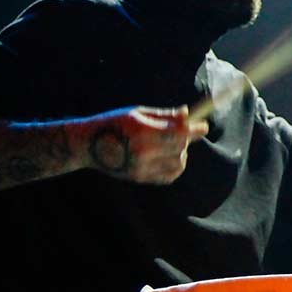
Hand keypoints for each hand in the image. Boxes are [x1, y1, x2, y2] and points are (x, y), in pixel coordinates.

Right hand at [84, 105, 208, 184]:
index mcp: (142, 130)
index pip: (178, 132)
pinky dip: (175, 167)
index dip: (193, 128)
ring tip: (172, 144)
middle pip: (180, 147)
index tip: (204, 125)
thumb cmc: (115, 123)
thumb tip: (187, 113)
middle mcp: (142, 150)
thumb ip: (164, 115)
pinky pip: (168, 176)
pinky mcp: (140, 178)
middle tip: (184, 131)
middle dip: (186, 138)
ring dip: (181, 153)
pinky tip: (169, 156)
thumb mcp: (138, 113)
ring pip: (178, 163)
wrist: (88, 145)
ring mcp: (141, 167)